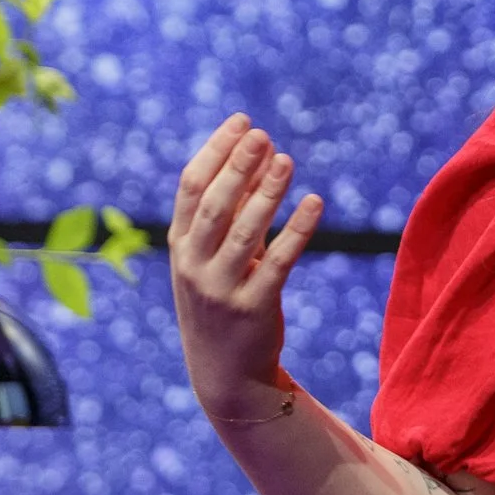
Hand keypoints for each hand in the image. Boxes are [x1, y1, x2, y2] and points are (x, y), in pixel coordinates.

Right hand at [171, 115, 324, 419]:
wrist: (225, 374)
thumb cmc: (222, 300)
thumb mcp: (215, 256)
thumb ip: (233, 212)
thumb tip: (259, 156)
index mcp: (179, 245)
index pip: (190, 187)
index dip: (215, 151)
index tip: (242, 120)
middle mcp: (193, 265)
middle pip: (214, 205)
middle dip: (236, 166)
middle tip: (262, 133)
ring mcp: (220, 289)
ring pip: (244, 232)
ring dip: (266, 192)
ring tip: (287, 159)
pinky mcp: (253, 308)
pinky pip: (278, 263)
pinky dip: (297, 230)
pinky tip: (315, 202)